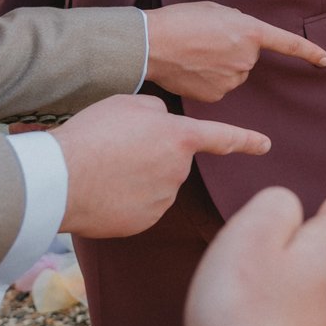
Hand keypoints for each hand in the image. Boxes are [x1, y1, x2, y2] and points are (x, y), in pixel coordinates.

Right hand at [51, 94, 269, 237]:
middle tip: (115, 149)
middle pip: (172, 160)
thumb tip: (165, 125)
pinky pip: (141, 206)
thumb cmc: (92, 135)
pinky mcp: (144, 221)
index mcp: (179, 138)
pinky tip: (103, 191)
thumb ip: (158, 112)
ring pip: (156, 183)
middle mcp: (178, 171)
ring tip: (103, 169)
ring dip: (137, 177)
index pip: (222, 138)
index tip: (266, 144)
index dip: (246, 140)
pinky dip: (126, 200)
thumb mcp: (128, 104)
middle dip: (152, 155)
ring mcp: (163, 200)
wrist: (60, 179)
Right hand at [144, 1, 325, 102]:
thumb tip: (241, 38)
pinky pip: (219, 86)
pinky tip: (191, 68)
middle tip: (205, 40)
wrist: (153, 44)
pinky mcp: (218, 95)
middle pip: (247, 57)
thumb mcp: (216, 11)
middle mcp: (247, 58)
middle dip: (232, 50)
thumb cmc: (181, 20)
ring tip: (194, 53)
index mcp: (250, 31)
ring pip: (233, 73)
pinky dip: (208, 79)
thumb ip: (237, 24)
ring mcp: (233, 79)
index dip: (308, 51)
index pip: (288, 43)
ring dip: (219, 65)